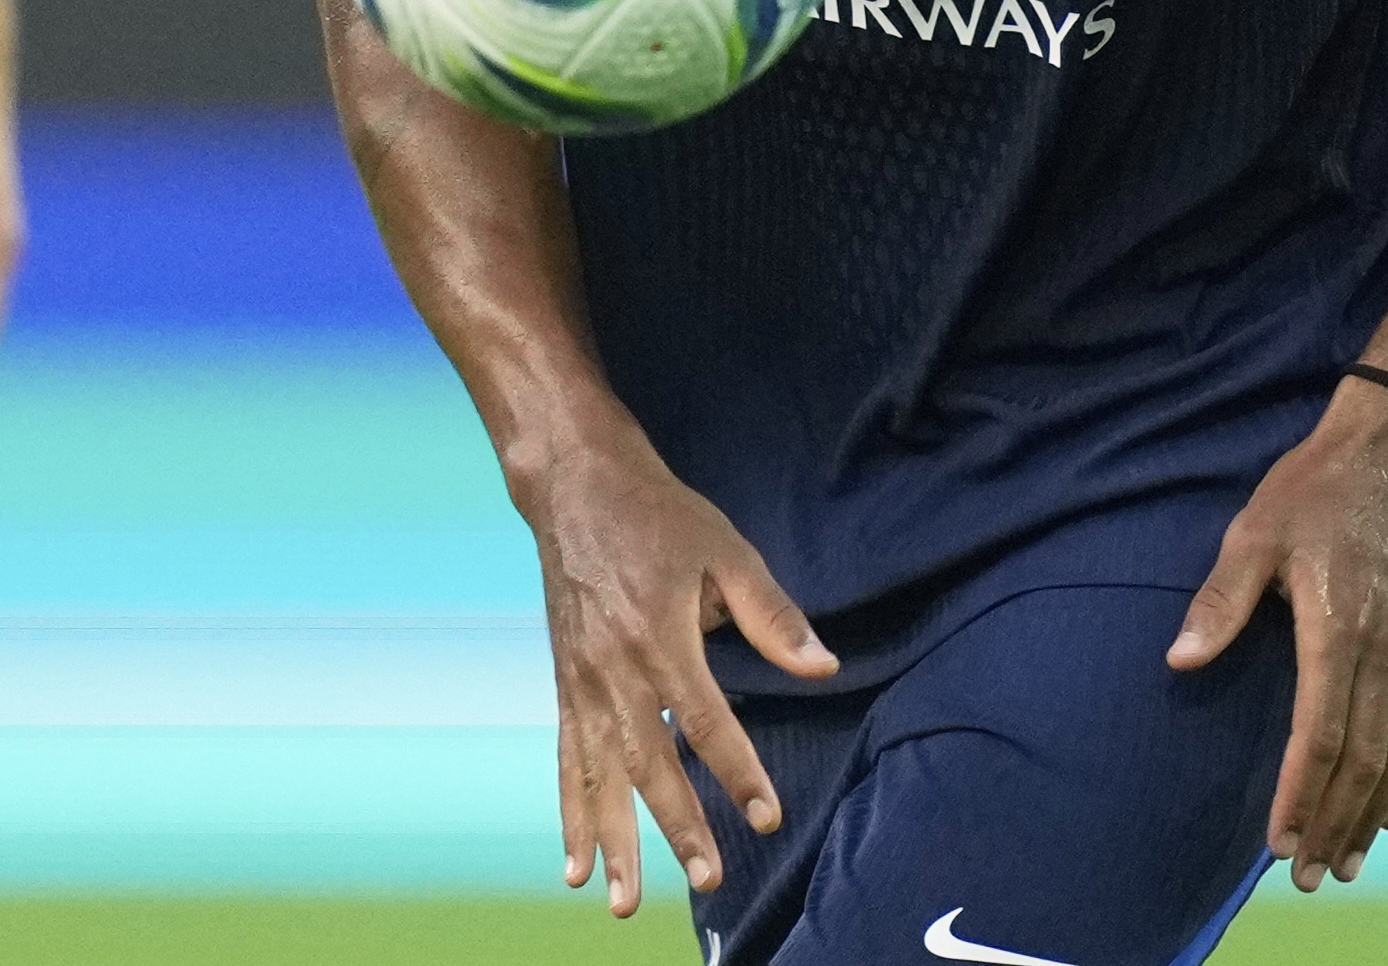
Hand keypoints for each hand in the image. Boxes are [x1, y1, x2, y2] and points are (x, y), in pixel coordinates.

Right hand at [524, 434, 835, 919]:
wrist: (574, 484)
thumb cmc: (658, 514)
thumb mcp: (725, 548)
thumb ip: (772, 614)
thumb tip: (823, 666)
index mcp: (659, 633)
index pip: (706, 720)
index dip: (739, 771)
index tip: (767, 815)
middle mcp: (614, 667)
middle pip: (649, 762)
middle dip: (677, 825)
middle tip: (707, 878)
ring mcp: (583, 681)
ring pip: (601, 775)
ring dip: (615, 841)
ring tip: (624, 902)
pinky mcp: (565, 684)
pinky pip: (568, 760)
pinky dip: (571, 815)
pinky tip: (576, 864)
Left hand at [1169, 377, 1387, 888]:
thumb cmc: (1317, 486)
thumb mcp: (1255, 531)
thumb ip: (1221, 602)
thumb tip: (1181, 661)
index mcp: (1338, 628)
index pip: (1319, 736)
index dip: (1300, 795)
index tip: (1280, 842)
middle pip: (1364, 760)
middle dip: (1335, 823)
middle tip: (1313, 876)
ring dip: (1373, 812)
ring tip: (1350, 859)